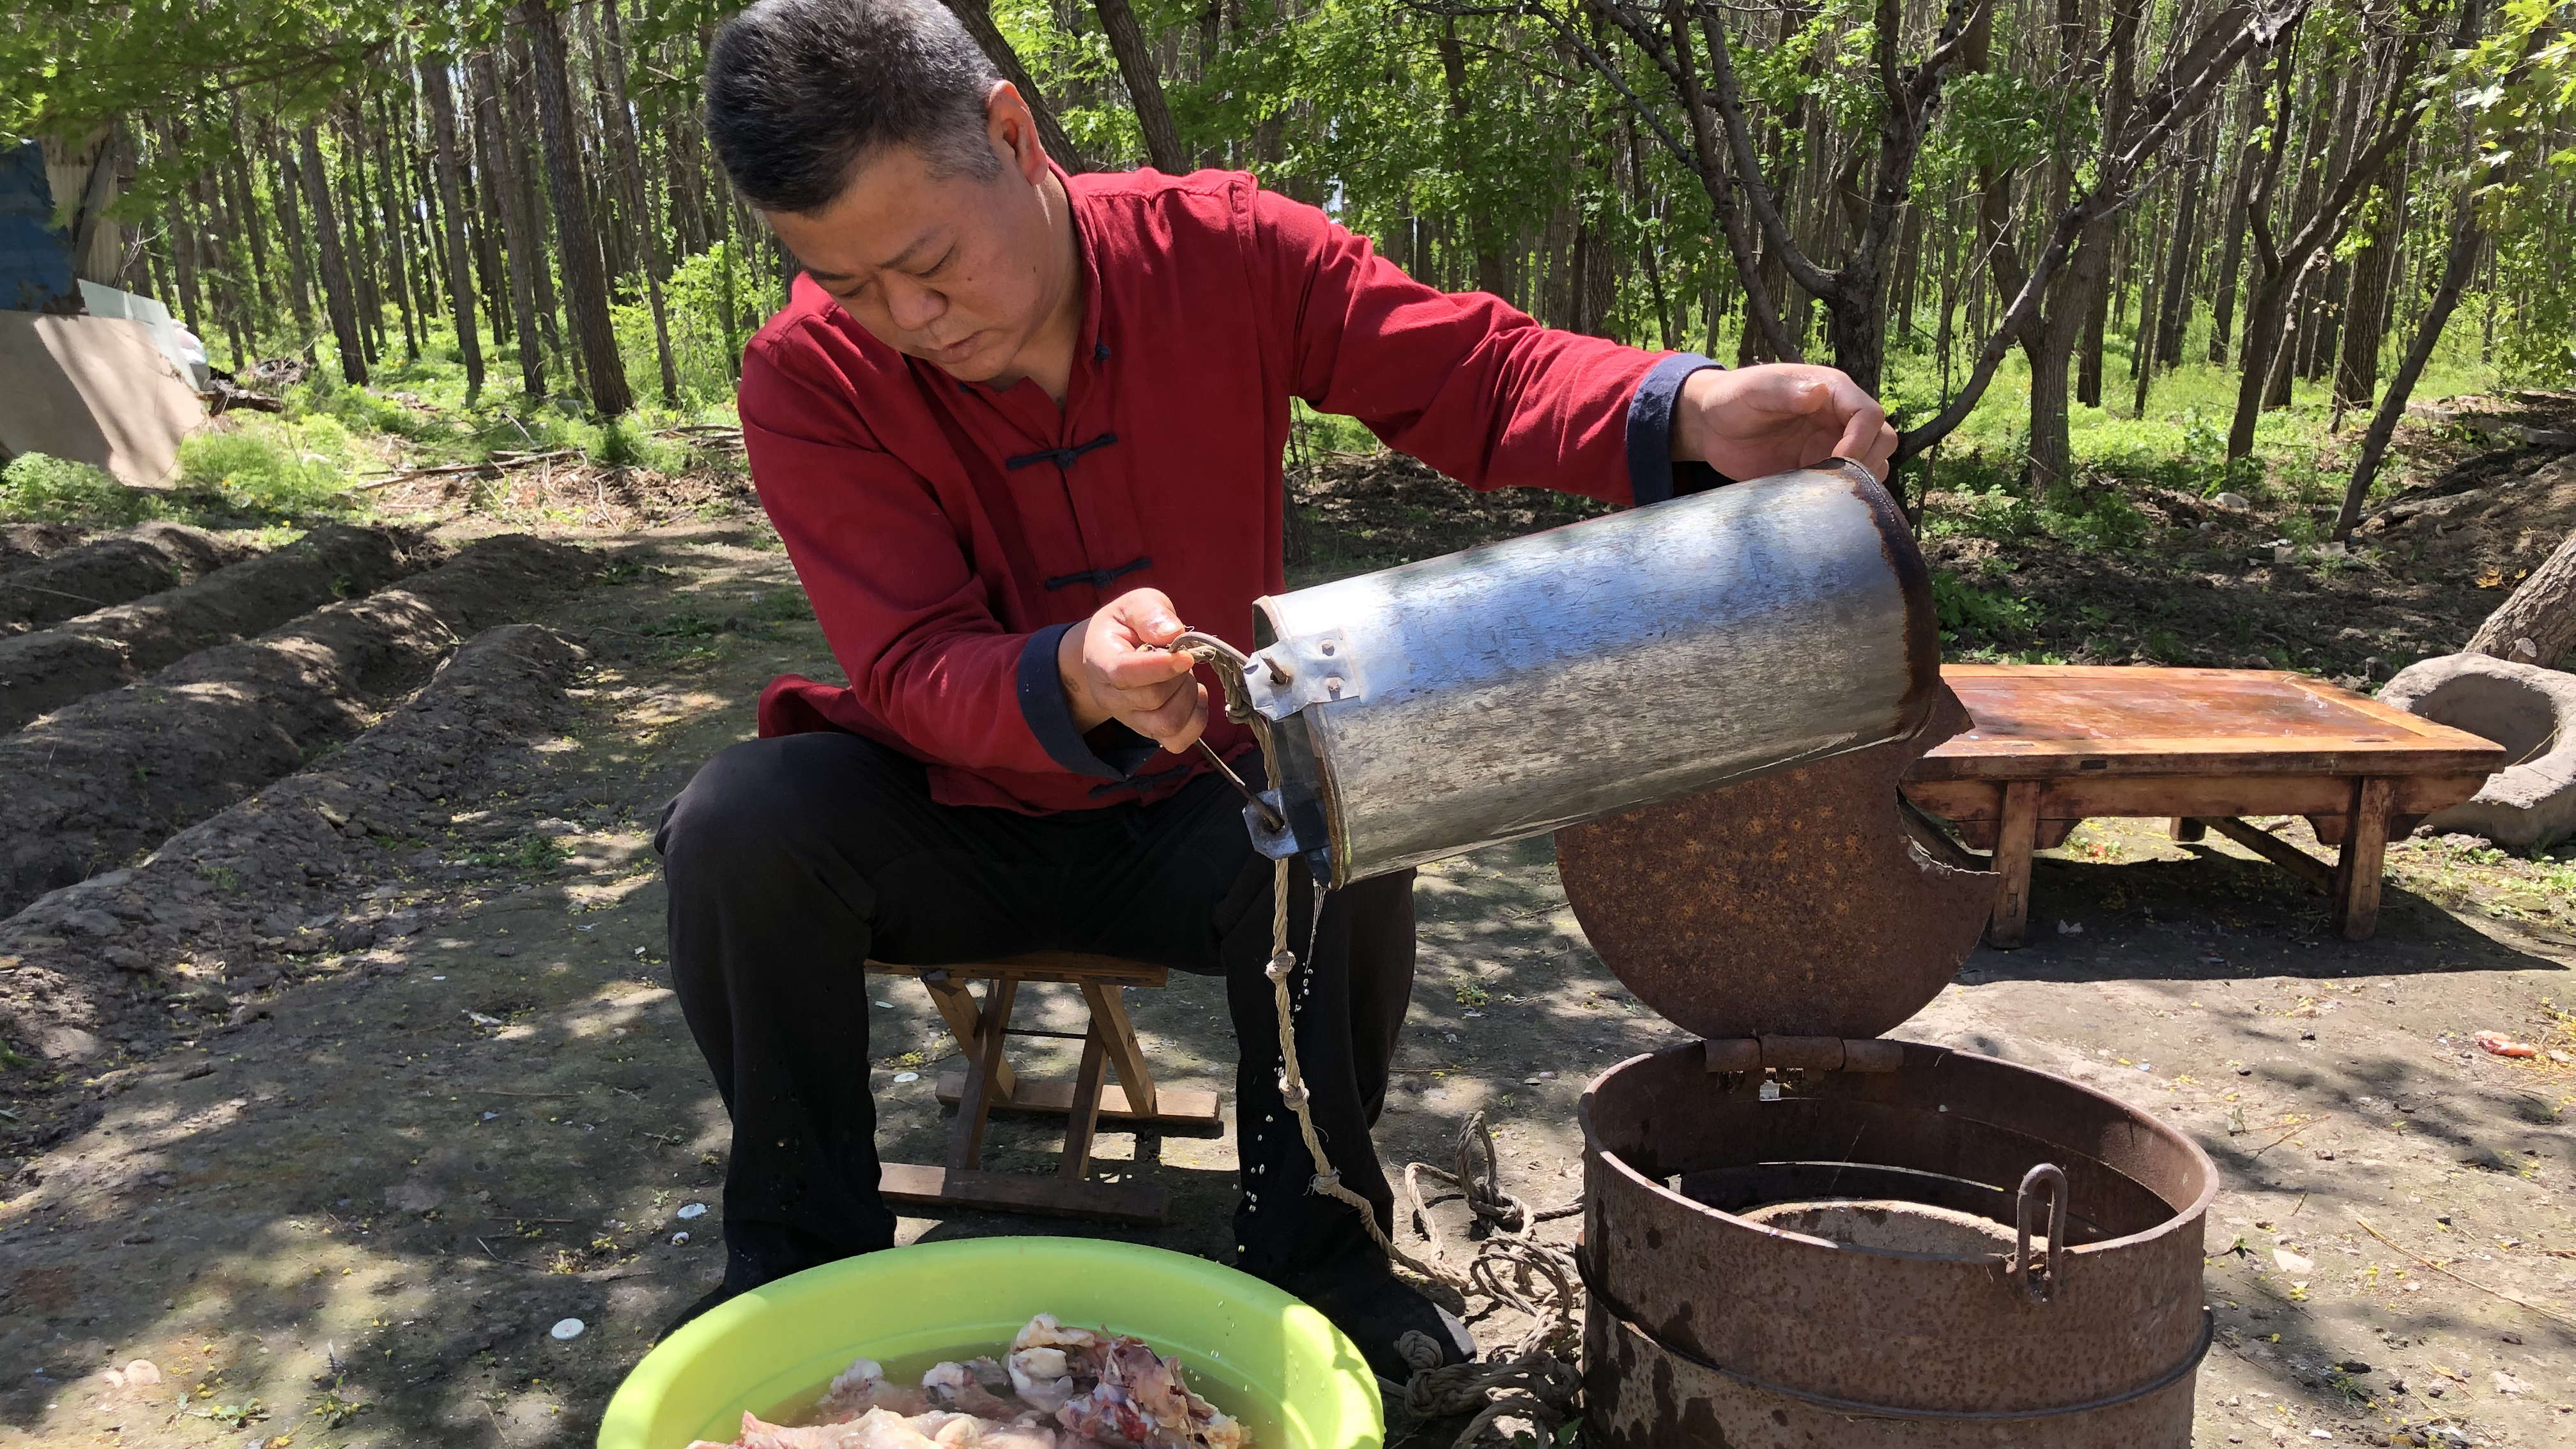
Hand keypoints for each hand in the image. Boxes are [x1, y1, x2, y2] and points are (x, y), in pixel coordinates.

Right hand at [1057, 588, 1207, 752]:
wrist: (1113, 651)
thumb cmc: (1126, 625)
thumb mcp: (1134, 604)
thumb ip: (1149, 613)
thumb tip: (1172, 632)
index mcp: (1100, 660)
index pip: (1125, 673)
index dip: (1159, 667)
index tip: (1186, 655)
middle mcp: (1109, 696)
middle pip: (1153, 699)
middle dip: (1179, 676)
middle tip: (1183, 657)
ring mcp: (1129, 719)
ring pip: (1167, 723)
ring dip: (1189, 697)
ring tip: (1185, 676)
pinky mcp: (1149, 732)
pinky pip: (1177, 741)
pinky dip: (1196, 720)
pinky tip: (1195, 697)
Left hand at [1672, 363, 1897, 481]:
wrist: (1710, 428)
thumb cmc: (1732, 399)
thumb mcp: (1753, 390)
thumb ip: (1783, 391)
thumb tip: (1818, 392)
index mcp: (1831, 392)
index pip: (1869, 414)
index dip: (1861, 439)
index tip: (1837, 461)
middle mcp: (1839, 419)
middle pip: (1882, 440)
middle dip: (1868, 461)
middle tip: (1836, 481)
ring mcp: (1831, 446)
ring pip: (1874, 465)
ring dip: (1861, 481)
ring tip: (1827, 492)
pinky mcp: (1818, 471)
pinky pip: (1847, 486)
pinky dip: (1842, 496)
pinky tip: (1819, 503)